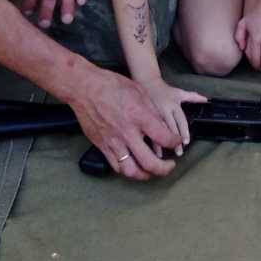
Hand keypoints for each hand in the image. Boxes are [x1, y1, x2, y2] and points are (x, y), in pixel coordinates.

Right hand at [68, 68, 182, 180]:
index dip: (175, 142)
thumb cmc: (111, 85)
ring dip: (145, 175)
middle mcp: (127, 133)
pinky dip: (127, 170)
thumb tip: (162, 126)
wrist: (84, 88)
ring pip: (131, 171)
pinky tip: (133, 165)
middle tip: (170, 165)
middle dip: (164, 168)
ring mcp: (113, 142)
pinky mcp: (102, 146)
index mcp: (139, 117)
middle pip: (149, 162)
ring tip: (151, 171)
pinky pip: (116, 166)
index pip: (164, 138)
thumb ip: (152, 111)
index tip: (176, 141)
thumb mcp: (139, 91)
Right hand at [137, 77, 205, 146]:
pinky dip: (150, 141)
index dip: (184, 131)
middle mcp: (164, 110)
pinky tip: (151, 150)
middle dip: (174, 140)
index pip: (180, 119)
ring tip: (164, 155)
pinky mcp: (145, 117)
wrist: (145, 82)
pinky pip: (147, 130)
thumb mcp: (179, 92)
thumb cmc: (164, 90)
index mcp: (173, 104)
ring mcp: (153, 114)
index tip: (186, 142)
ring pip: (158, 130)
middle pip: (171, 127)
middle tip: (179, 152)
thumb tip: (206, 100)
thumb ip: (193, 97)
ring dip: (161, 143)